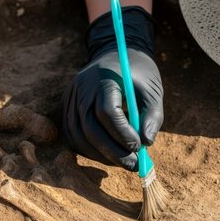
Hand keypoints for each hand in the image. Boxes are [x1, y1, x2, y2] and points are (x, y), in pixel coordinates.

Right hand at [62, 7, 163, 170]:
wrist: (115, 55)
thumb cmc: (138, 73)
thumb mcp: (152, 90)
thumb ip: (152, 116)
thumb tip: (147, 143)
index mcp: (104, 78)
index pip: (107, 111)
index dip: (122, 134)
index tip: (139, 147)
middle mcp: (82, 88)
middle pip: (89, 127)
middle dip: (112, 151)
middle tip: (133, 165)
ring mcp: (71, 97)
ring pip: (77, 135)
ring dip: (99, 154)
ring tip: (122, 161)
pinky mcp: (67, 107)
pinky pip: (72, 134)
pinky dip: (87, 149)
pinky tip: (106, 155)